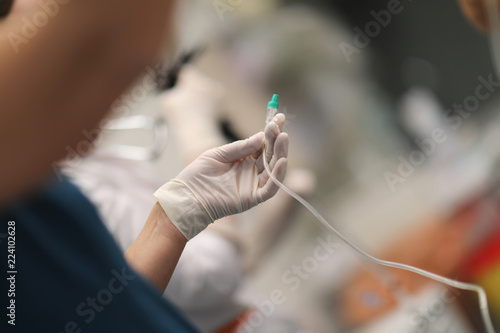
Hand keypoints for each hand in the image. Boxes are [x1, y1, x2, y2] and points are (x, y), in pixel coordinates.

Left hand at [154, 114, 287, 239]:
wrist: (187, 196)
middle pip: (270, 155)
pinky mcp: (252, 198)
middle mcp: (251, 172)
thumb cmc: (199, 175)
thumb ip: (240, 147)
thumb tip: (261, 137)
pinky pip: (270, 188)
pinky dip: (277, 176)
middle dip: (276, 140)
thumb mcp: (218, 154)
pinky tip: (282, 161)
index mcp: (244, 160)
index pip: (263, 145)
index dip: (272, 132)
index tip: (279, 117)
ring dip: (280, 153)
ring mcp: (253, 185)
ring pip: (273, 169)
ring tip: (283, 137)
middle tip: (279, 126)